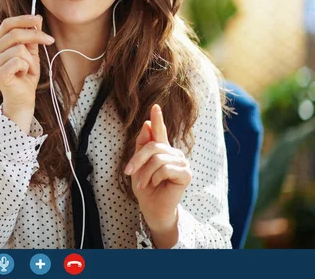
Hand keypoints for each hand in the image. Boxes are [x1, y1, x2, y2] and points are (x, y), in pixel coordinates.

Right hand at [0, 15, 54, 108]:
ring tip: (28, 69)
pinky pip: (18, 61)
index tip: (38, 19)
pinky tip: (23, 74)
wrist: (23, 98)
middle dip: (35, 36)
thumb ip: (31, 36)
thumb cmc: (25, 75)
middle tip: (49, 40)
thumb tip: (37, 18)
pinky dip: (26, 67)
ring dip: (30, 60)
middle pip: (14, 34)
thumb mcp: (30, 52)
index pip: (7, 24)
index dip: (23, 19)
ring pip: (19, 49)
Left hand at [124, 104, 191, 233]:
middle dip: (137, 159)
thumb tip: (146, 125)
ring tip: (144, 184)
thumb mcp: (138, 165)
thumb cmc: (145, 187)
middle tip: (128, 172)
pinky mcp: (186, 173)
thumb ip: (142, 145)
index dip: (157, 119)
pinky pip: (165, 168)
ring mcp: (182, 162)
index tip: (155, 107)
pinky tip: (157, 184)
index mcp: (162, 150)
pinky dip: (155, 178)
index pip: (160, 131)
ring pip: (157, 158)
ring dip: (145, 173)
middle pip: (153, 146)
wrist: (151, 208)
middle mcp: (174, 153)